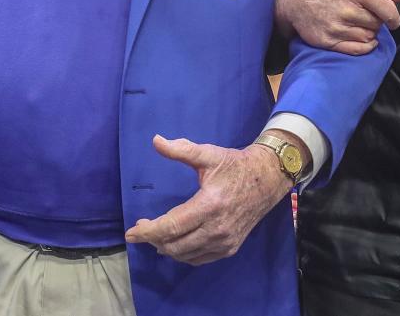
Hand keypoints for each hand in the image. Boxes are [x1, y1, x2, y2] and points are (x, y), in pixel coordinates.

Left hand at [125, 134, 291, 264]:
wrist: (267, 178)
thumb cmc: (235, 165)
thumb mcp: (209, 154)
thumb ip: (181, 150)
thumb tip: (156, 140)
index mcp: (209, 205)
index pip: (171, 227)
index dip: (148, 231)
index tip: (131, 232)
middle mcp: (217, 228)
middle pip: (174, 245)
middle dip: (153, 239)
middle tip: (143, 228)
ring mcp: (224, 241)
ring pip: (185, 255)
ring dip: (166, 248)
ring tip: (157, 235)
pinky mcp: (230, 248)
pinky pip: (199, 259)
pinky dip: (183, 254)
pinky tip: (176, 244)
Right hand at [274, 0, 399, 53]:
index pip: (388, 10)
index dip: (394, 17)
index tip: (392, 20)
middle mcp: (348, 9)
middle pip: (378, 24)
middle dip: (376, 21)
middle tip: (365, 16)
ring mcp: (337, 26)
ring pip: (369, 37)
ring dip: (369, 33)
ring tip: (358, 24)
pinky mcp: (328, 41)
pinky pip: (358, 49)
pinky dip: (365, 46)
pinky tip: (362, 39)